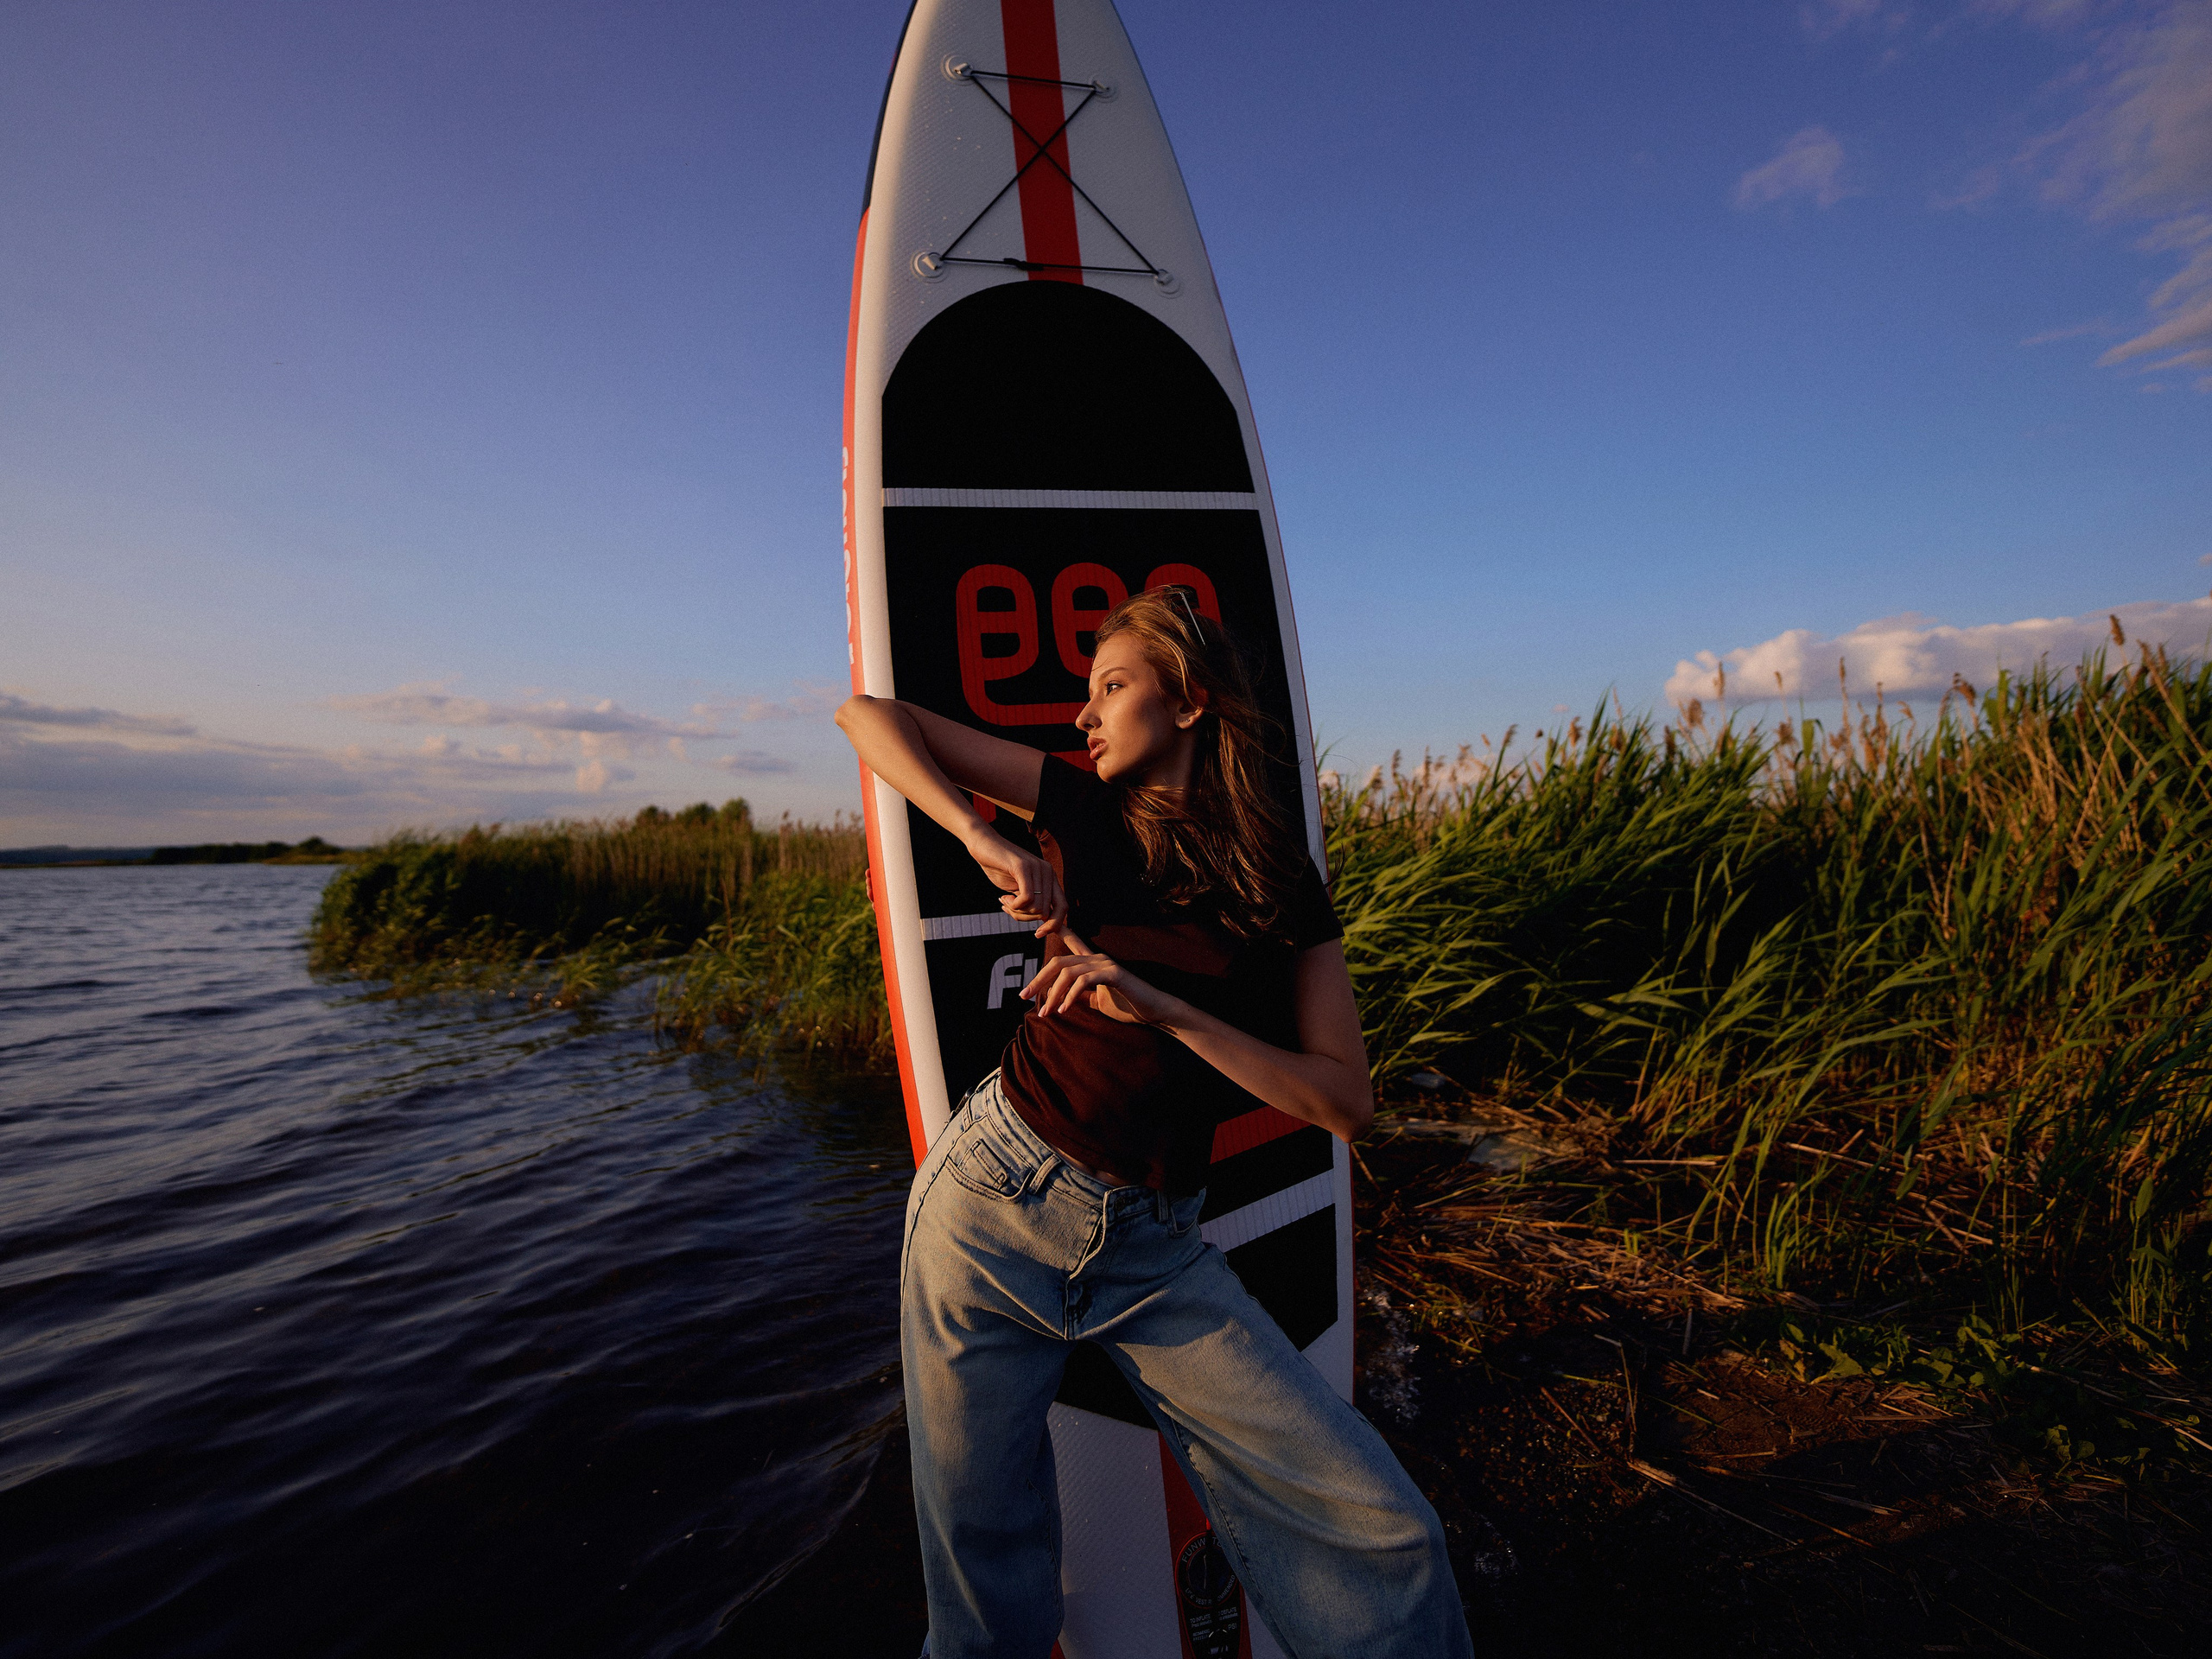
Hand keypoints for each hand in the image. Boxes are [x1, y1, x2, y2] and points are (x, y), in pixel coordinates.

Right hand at [966, 831, 1066, 936]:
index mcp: (1049, 877)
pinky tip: (1003, 897)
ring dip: (1017, 911)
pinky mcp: (1023, 867)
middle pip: (1046, 912)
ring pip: (1036, 908)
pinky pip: (1027, 899)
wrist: (983, 845)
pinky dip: (1014, 905)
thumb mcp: (1019, 889)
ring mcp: (1037, 868)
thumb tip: (1044, 921)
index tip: (1038, 934)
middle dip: (1025, 918)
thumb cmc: (999, 868)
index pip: (1063, 907)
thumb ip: (1033, 902)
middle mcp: (1048, 872)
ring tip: (1005, 901)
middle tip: (1009, 909)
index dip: (1054, 925)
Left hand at [1020, 931, 1182, 1025]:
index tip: (1037, 931)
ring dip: (1053, 994)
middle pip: (1058, 962)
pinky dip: (1071, 996)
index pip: (1072, 940)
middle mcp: (1097, 958)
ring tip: (1045, 1012)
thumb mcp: (1098, 1001)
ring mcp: (1105, 964)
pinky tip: (1065, 1009)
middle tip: (1024, 996)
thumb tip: (1061, 998)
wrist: (1154, 1012)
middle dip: (1038, 979)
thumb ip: (1082, 996)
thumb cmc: (1128, 1006)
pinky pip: (1084, 981)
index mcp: (1093, 962)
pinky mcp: (1113, 974)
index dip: (1055, 930)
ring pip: (1068, 972)